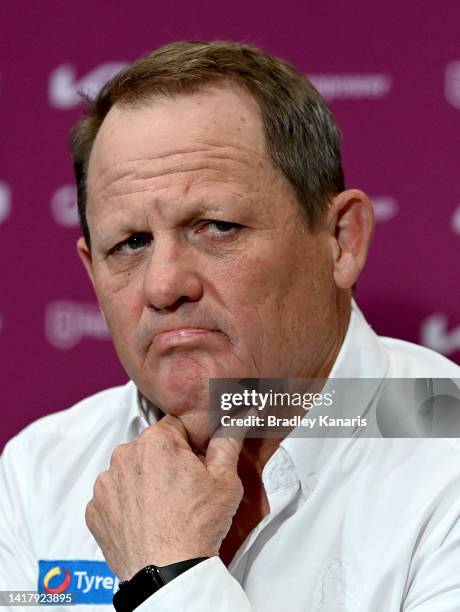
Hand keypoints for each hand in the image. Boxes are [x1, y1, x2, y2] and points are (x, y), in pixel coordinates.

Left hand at [85, 415, 243, 579]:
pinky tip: (146, 520)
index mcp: (156, 441)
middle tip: (183, 489)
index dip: (189, 445)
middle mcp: (125, 455)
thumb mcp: (225, 479)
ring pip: (130, 471)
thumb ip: (227, 443)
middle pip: (150, 448)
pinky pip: (113, 497)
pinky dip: (126, 505)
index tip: (196, 465)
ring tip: (164, 508)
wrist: (169, 573)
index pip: (175, 427)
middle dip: (166, 462)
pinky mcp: (95, 510)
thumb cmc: (197, 526)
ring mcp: (106, 484)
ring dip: (144, 482)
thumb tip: (233, 421)